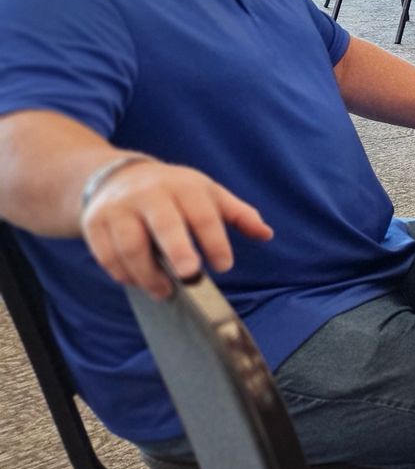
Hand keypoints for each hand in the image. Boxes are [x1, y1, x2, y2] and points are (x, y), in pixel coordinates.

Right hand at [81, 161, 274, 299]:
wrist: (117, 177)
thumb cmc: (174, 192)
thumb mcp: (207, 194)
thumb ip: (238, 214)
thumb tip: (266, 234)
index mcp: (184, 186)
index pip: (203, 214)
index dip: (215, 241)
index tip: (224, 265)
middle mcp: (150, 194)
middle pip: (164, 224)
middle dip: (178, 251)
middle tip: (190, 276)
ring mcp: (119, 208)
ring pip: (131, 245)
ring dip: (148, 273)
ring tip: (164, 291)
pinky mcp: (94, 222)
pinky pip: (106, 253)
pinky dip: (122, 272)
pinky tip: (138, 281)